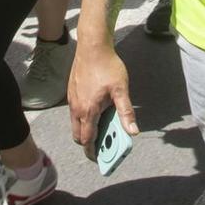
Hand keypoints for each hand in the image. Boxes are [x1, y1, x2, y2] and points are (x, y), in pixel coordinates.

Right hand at [68, 40, 137, 157]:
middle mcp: (76, 108)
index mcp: (88, 111)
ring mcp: (72, 100)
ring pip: (75, 123)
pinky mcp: (71, 92)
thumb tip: (133, 132)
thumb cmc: (108, 67)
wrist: (92, 46)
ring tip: (102, 127)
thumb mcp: (121, 90)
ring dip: (86, 129)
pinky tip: (96, 110)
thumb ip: (126, 113)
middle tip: (103, 144)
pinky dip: (83, 118)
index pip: (87, 140)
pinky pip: (74, 112)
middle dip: (88, 143)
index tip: (99, 159)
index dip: (93, 152)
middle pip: (78, 135)